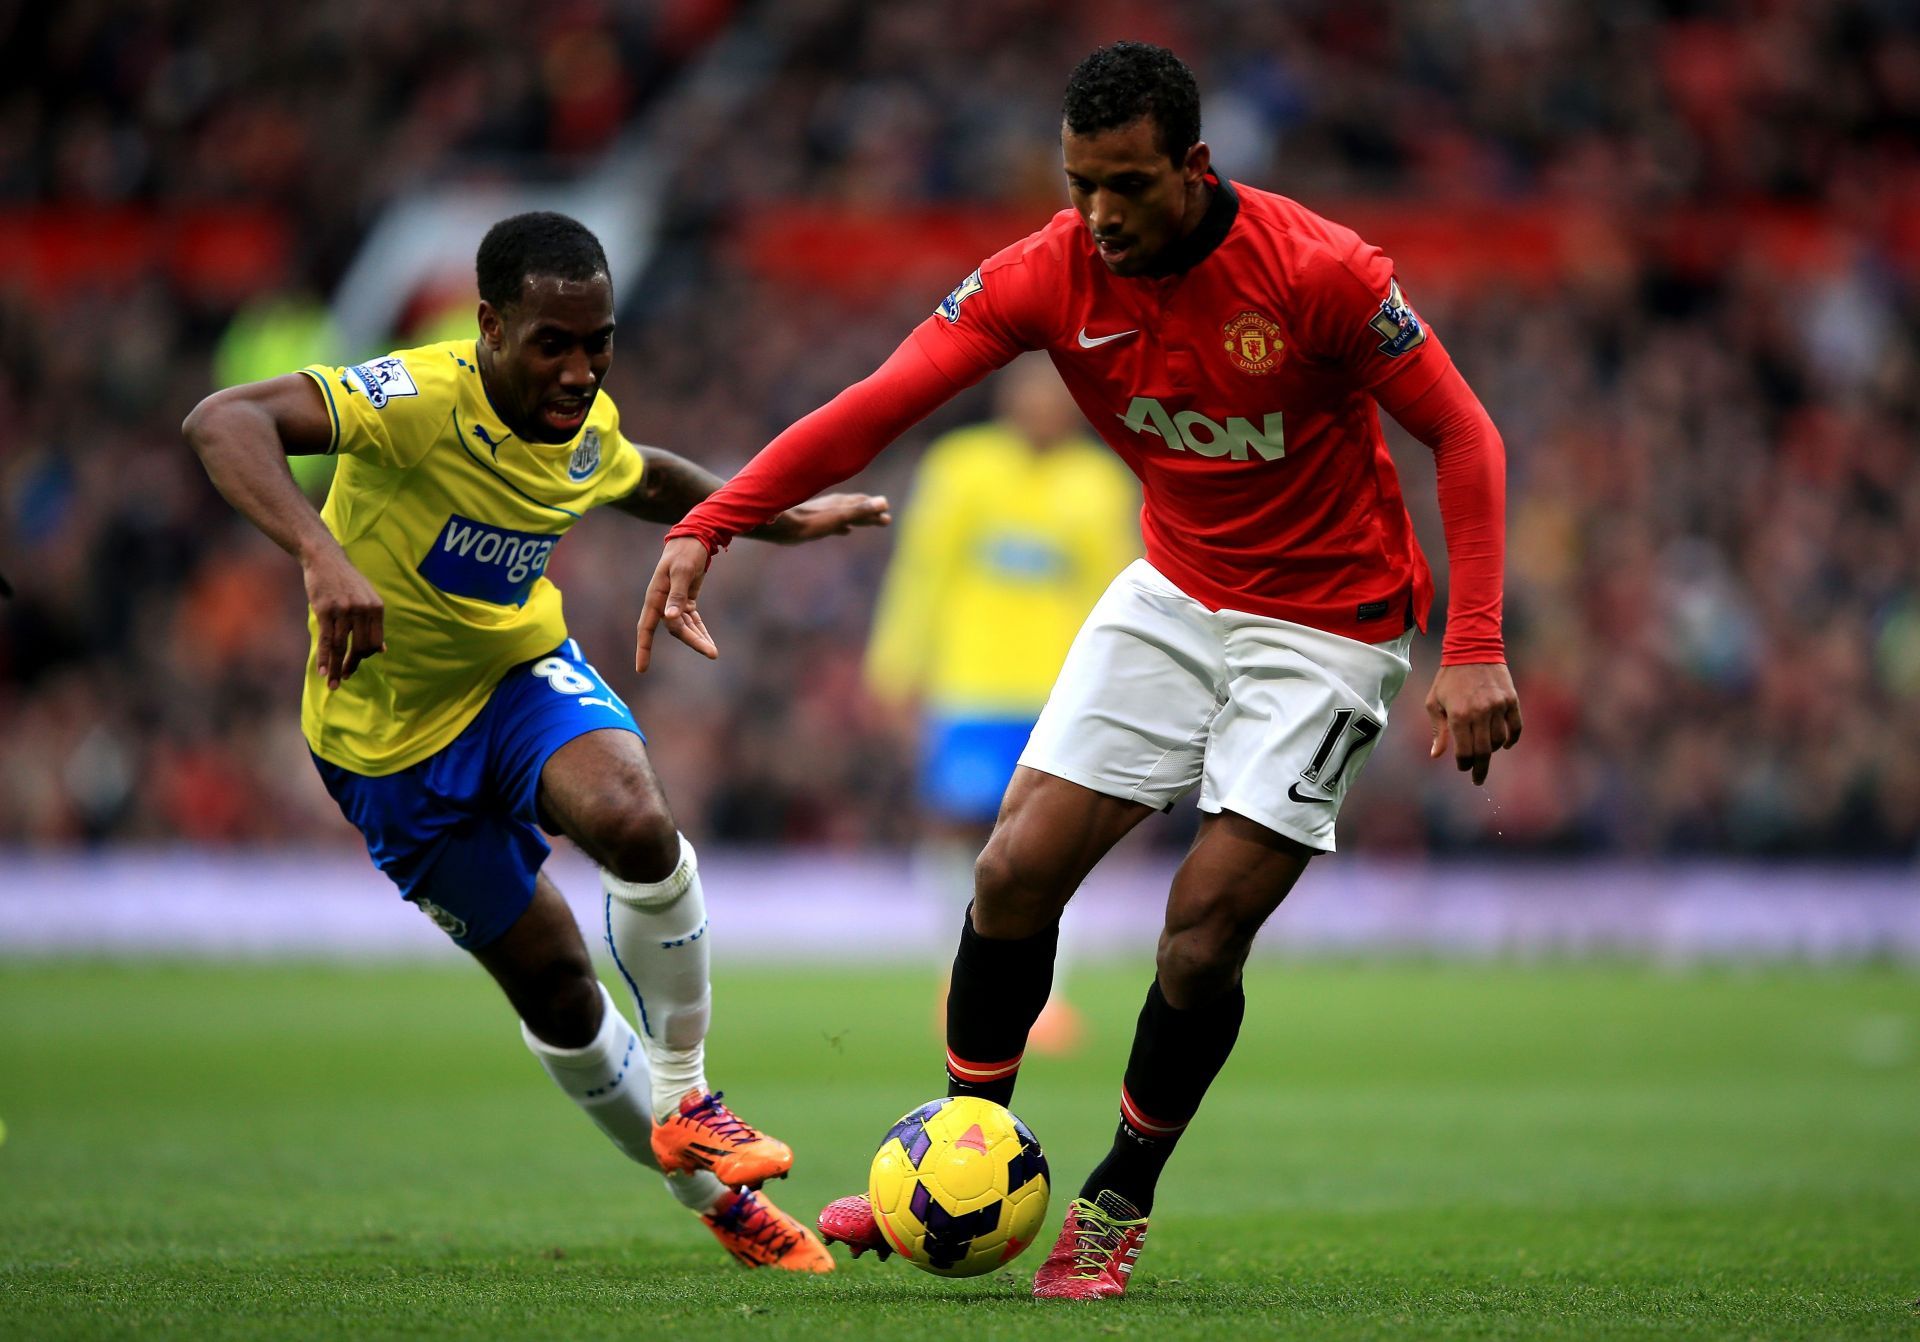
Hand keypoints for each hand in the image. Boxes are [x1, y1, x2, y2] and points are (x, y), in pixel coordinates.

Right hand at [303, 546, 384, 688]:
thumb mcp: (367, 598)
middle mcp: (363, 610)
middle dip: (351, 665)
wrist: (325, 559)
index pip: (374, 642)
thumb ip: (374, 623)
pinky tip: (322, 672)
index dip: (366, 656)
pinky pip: (326, 640)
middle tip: (344, 677)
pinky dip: (324, 658)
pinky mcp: (325, 611)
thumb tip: (381, 650)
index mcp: (377, 608)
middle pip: (360, 647)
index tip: (356, 664)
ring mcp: (344, 610)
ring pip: (341, 647)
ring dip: (336, 668)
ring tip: (333, 684)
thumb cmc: (346, 581)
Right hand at [636, 536, 715, 671]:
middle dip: (692, 642)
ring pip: (685, 628)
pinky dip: (701, 631)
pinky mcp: (686, 601)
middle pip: (675, 630)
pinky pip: (693, 621)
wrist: (694, 540)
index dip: (643, 648)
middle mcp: (662, 603)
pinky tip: (710, 643)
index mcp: (655, 596)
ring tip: (714, 653)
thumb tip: (670, 618)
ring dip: (699, 639)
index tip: (641, 669)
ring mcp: (674, 603)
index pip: (645, 627)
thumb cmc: (685, 553)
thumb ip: (677, 595)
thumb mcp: (682, 571)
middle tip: (712, 653)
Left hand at [760, 493, 890, 543]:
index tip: (887, 515)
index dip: (875, 510)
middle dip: (869, 513)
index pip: (862, 505)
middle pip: (855, 508)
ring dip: (856, 518)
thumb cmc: (805, 522)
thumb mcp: (837, 517)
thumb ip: (860, 511)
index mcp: (838, 504)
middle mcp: (830, 506)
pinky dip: (842, 526)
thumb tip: (884, 503)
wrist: (774, 523)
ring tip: (866, 522)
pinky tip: (844, 530)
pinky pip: (832, 524)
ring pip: (843, 514)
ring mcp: (820, 514)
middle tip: (884, 519)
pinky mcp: (809, 523)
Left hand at [1425, 662, 1521, 785]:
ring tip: (1485, 751)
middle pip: (1484, 751)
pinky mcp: (1511, 700)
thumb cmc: (1448, 679)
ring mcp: (1497, 707)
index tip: (1463, 768)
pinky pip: (1516, 726)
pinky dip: (1512, 738)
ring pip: (1499, 740)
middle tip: (1478, 780)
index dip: (1464, 764)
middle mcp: (1480, 713)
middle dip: (1480, 768)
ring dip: (1492, 750)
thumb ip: (1438, 730)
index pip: (1464, 751)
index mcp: (1459, 715)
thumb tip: (1436, 755)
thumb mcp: (1434, 702)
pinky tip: (1505, 745)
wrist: (1472, 650)